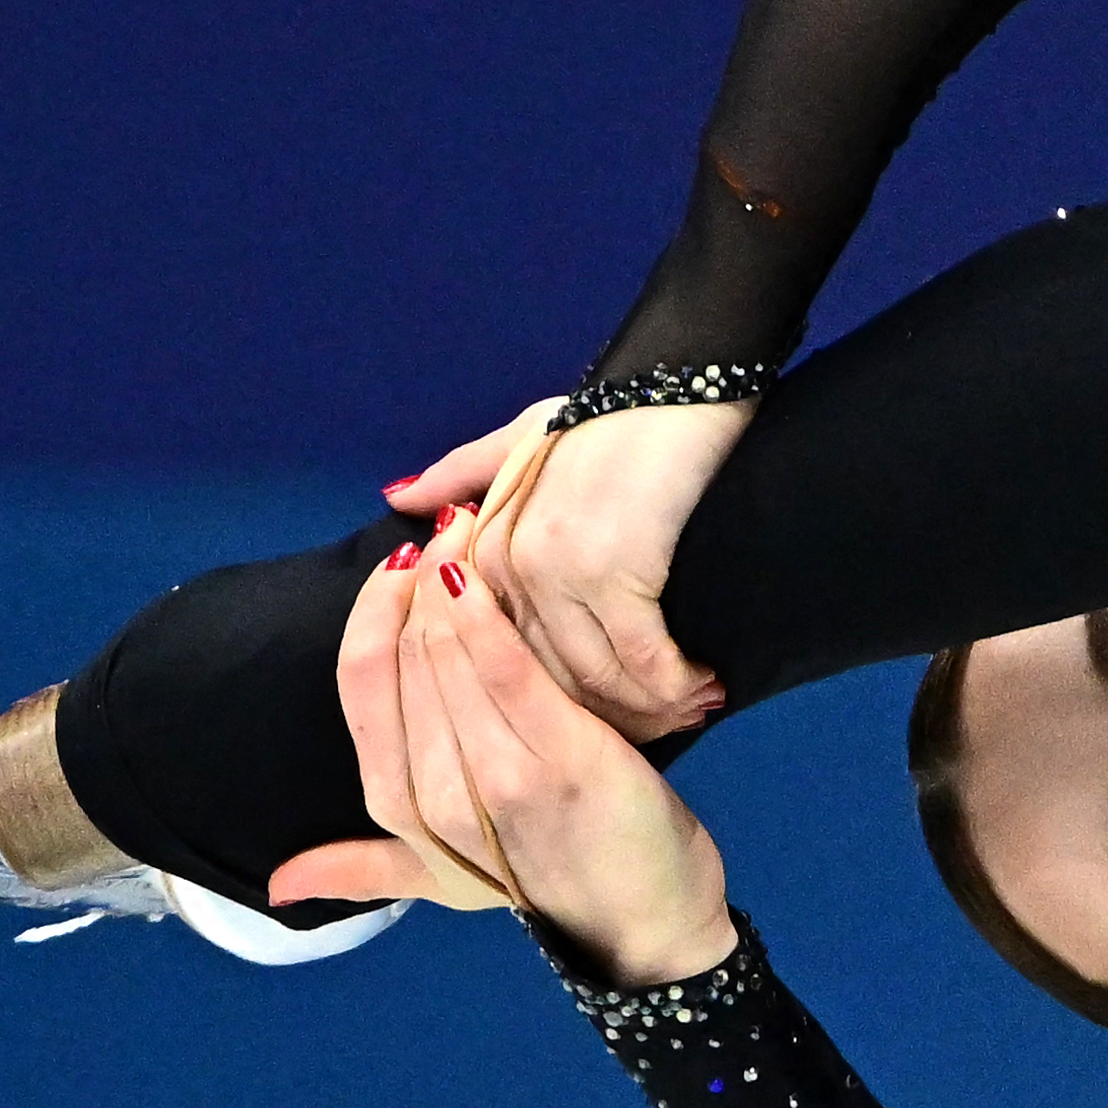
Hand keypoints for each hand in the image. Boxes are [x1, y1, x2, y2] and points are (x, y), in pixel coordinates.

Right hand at [268, 530, 737, 985]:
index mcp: (399, 811)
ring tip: (468, 529)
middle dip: (415, 583)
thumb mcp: (445, 882)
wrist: (645, 925)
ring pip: (448, 657)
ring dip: (453, 583)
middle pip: (402, 660)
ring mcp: (499, 780)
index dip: (370, 616)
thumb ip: (361, 868)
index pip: (359, 688)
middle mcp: (435, 798)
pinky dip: (488, 618)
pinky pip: (509, 672)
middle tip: (444, 526)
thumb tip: (277, 886)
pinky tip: (482, 574)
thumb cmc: (548, 885)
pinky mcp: (563, 762)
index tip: (398, 567)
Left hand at [386, 394, 748, 739]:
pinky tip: (707, 686)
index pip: (509, 650)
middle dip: (605, 711)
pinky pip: (642, 658)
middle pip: (549, 675)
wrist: (675, 381)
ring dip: (649, 705)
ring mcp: (554, 570)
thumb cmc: (612, 412)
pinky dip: (677, 682)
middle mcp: (506, 564)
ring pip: (595, 675)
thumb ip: (462, 473)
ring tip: (692, 709)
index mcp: (483, 542)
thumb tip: (399, 496)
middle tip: (660, 726)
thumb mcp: (525, 435)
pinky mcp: (611, 572)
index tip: (611, 712)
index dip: (561, 690)